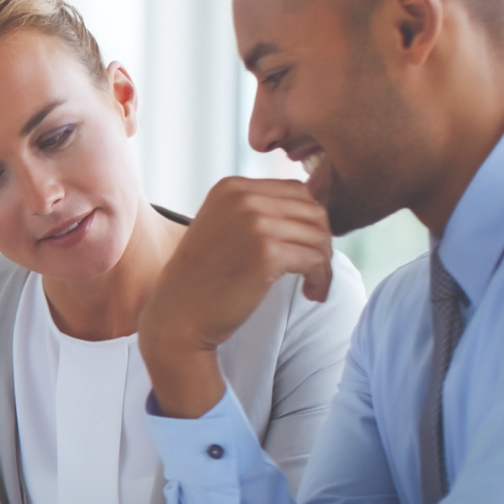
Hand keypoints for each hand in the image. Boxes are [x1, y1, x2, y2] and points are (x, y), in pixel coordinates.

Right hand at [139, 177, 332, 416]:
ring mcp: (255, 222)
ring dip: (324, 263)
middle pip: (312, 209)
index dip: (310, 222)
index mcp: (232, 187)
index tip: (307, 250)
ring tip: (314, 285)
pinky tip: (312, 293)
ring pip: (318, 234)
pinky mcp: (267, 252)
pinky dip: (322, 278)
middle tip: (316, 271)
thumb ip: (257, 212)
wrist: (179, 316)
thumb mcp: (224, 228)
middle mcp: (243, 197)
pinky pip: (315, 258)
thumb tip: (313, 210)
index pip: (296, 191)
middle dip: (321, 241)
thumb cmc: (205, 280)